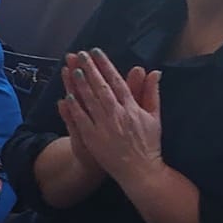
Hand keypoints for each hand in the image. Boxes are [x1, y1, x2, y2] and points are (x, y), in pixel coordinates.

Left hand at [60, 48, 165, 186]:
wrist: (140, 171)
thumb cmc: (148, 143)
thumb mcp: (154, 117)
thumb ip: (152, 92)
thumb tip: (154, 72)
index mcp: (132, 107)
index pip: (116, 81)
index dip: (105, 65)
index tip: (96, 52)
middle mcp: (117, 114)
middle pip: (101, 87)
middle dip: (90, 69)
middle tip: (80, 54)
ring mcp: (104, 126)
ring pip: (90, 100)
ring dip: (80, 84)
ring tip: (72, 69)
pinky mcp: (93, 138)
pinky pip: (82, 120)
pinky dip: (75, 108)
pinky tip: (67, 96)